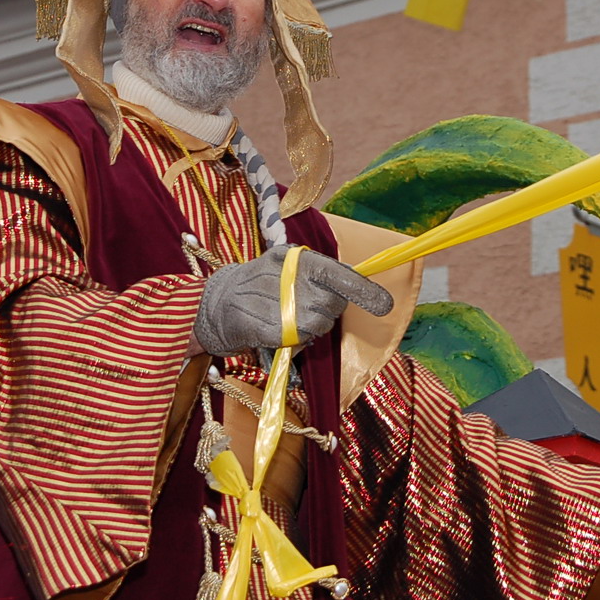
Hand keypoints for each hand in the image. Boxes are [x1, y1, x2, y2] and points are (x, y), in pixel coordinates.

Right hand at [193, 244, 391, 356]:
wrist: (215, 303)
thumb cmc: (261, 284)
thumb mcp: (288, 267)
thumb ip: (320, 273)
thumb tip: (356, 284)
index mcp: (296, 259)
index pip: (336, 272)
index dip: (362, 289)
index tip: (384, 304)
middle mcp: (287, 278)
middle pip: (331, 305)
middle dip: (328, 311)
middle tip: (306, 307)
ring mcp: (272, 303)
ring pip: (317, 326)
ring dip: (310, 328)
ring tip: (289, 318)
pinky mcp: (260, 326)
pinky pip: (294, 340)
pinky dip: (292, 340)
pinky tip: (278, 330)